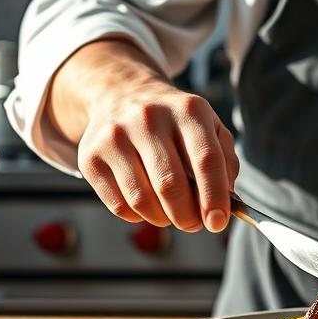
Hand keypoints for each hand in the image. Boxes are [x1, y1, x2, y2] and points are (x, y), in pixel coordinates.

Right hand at [75, 78, 238, 231]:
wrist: (122, 95)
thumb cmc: (175, 122)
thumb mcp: (209, 127)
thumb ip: (225, 163)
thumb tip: (226, 204)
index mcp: (188, 110)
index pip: (205, 160)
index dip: (214, 197)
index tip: (217, 222)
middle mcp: (148, 118)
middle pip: (171, 184)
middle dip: (187, 216)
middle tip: (194, 224)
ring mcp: (115, 136)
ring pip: (142, 200)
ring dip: (162, 219)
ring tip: (171, 215)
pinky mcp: (90, 156)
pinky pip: (119, 205)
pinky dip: (138, 216)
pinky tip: (147, 205)